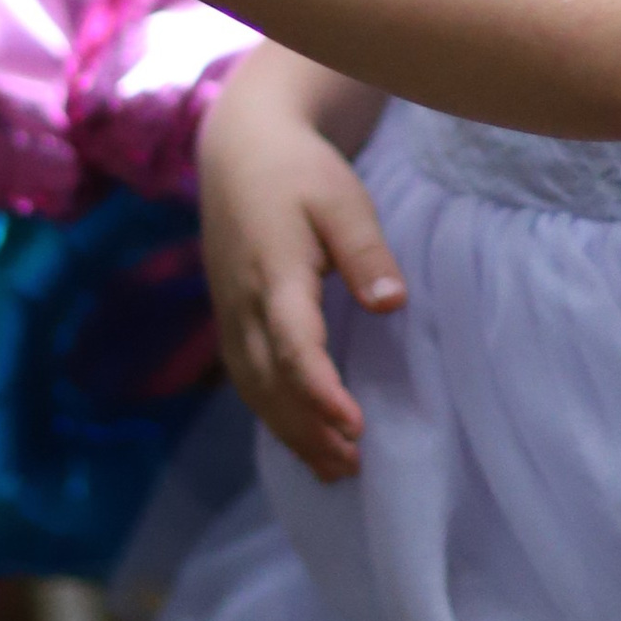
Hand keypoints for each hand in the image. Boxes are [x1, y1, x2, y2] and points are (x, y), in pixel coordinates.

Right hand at [198, 46, 404, 482]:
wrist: (238, 152)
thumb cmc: (298, 171)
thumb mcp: (342, 199)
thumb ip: (365, 252)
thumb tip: (392, 305)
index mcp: (274, 273)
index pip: (293, 345)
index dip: (320, 391)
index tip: (355, 425)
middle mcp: (243, 302)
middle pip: (270, 381)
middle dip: (309, 429)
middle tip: (355, 464)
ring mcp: (230, 313)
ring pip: (253, 388)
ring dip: (290, 431)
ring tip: (336, 468)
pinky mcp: (229, 317)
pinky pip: (245, 378)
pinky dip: (271, 414)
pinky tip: (301, 437)